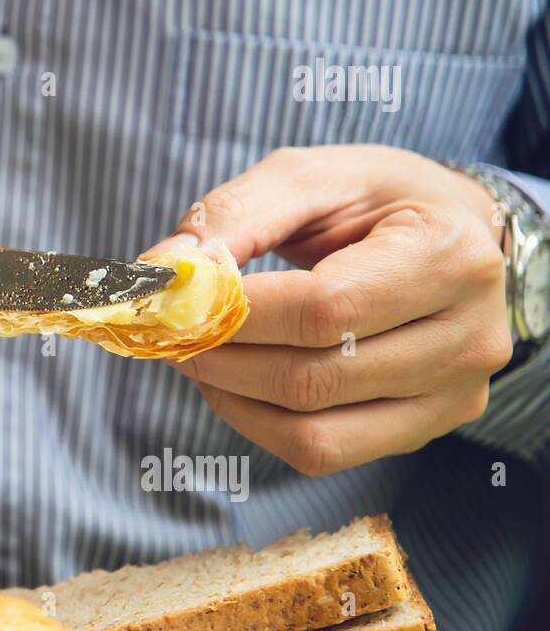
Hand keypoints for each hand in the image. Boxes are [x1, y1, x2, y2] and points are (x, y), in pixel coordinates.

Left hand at [144, 144, 511, 475]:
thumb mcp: (309, 177)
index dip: (234, 312)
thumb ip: (234, 217)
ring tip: (195, 351)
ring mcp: (454, 396)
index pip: (324, 308)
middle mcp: (469, 337)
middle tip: (168, 328)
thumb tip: (160, 271)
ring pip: (313, 431)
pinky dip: (257, 424)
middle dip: (219, 355)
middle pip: (313, 377)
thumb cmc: (374, 200)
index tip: (174, 297)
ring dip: (230, 395)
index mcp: (451, 255)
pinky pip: (323, 453)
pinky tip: (232, 383)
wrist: (448, 232)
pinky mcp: (425, 430)